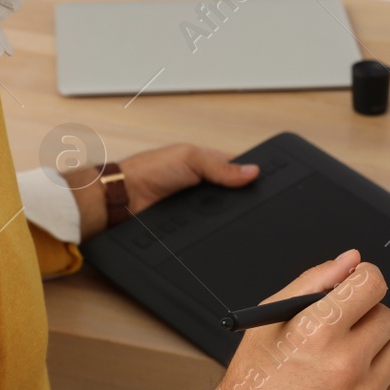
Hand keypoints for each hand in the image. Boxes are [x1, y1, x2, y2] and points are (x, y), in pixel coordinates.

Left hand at [66, 143, 258, 238]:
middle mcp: (202, 184)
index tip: (265, 181)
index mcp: (205, 162)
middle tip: (252, 203)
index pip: (236, 168)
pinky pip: (207, 228)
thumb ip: (220, 166)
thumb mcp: (190, 158)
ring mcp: (195, 206)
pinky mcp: (188, 224)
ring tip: (233, 217)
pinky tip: (218, 230)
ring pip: (221, 213)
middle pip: (231, 194)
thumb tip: (252, 171)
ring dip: (225, 216)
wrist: (125, 198)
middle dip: (239, 198)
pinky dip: (212, 229)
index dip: (249, 174)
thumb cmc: (149, 169)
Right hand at [125, 250, 389, 389]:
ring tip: (344, 361)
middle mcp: (344, 363)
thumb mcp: (272, 318)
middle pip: (386, 315)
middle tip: (340, 332)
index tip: (357, 287)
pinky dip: (380, 383)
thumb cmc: (256, 379)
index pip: (372, 284)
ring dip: (376, 350)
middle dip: (365, 317)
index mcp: (317, 331)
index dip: (363, 280)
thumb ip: (315, 281)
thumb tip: (351, 261)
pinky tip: (351, 387)